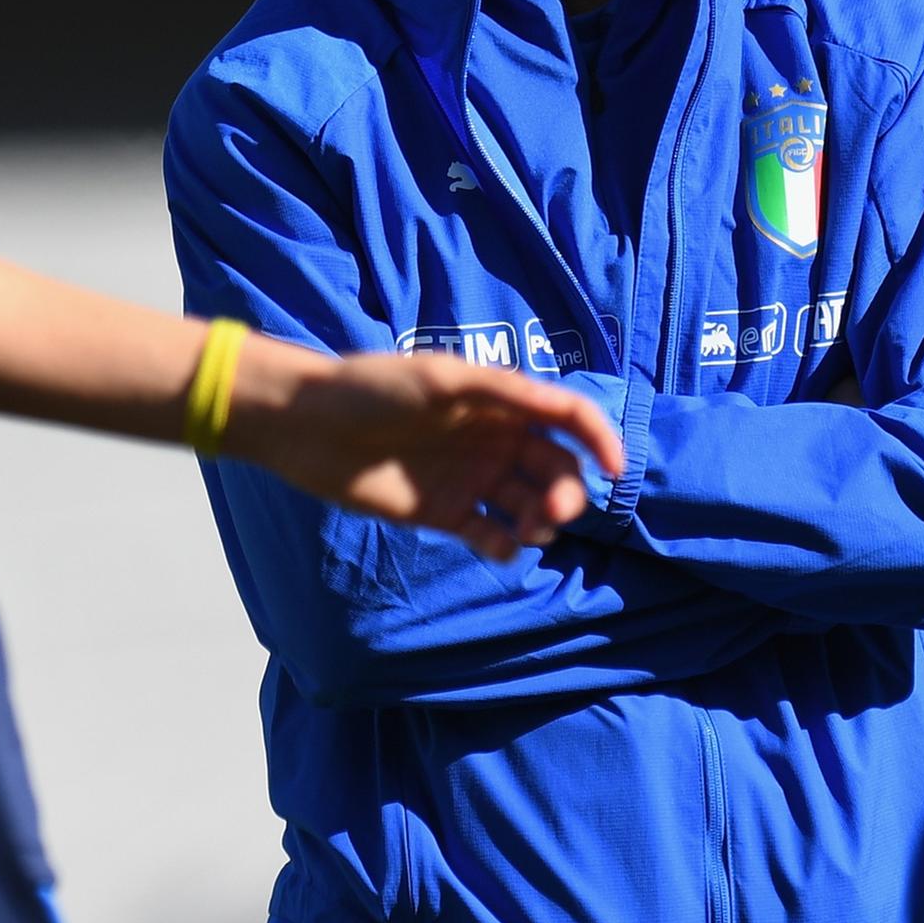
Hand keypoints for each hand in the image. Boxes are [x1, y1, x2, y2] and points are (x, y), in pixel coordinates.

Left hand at [225, 346, 630, 560]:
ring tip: (526, 529)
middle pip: (556, 470)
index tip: (613, 469)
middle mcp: (493, 440)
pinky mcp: (446, 515)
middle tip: (550, 512)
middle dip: (566, 492)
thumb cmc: (373, 388)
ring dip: (542, 522)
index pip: (566, 419)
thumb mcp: (442, 377)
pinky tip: (499, 544)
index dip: (597, 439)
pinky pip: (493, 537)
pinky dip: (507, 545)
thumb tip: (561, 411)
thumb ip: (505, 390)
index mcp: (499, 401)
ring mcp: (471, 479)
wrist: (310, 427)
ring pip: (530, 507)